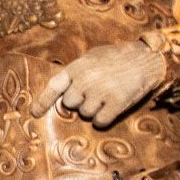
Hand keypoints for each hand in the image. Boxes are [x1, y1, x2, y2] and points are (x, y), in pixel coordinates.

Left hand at [31, 41, 167, 127]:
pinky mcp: (116, 103)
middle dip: (80, 101)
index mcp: (78, 67)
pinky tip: (113, 105)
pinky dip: (105, 118)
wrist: (146, 58)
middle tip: (96, 91)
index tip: (34, 114)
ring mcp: (100, 91)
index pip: (54, 86)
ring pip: (85, 114)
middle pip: (70, 104)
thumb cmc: (116, 59)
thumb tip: (62, 94)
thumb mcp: (92, 57)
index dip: (42, 101)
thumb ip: (76, 73)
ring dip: (94, 109)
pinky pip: (100, 122)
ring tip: (108, 93)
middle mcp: (86, 79)